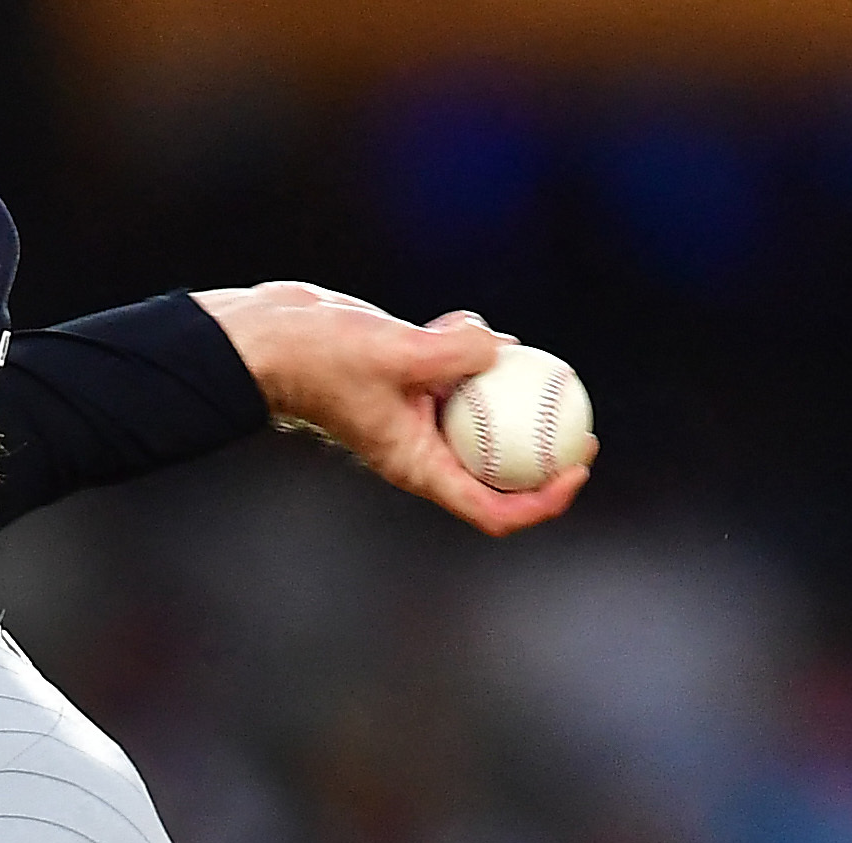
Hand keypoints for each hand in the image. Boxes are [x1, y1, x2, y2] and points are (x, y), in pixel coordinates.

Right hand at [196, 285, 593, 536]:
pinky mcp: (408, 378)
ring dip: (507, 390)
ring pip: (480, 414)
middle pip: (498, 469)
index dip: (543, 501)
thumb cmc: (317, 358)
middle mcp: (422, 448)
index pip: (493, 508)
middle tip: (583, 424)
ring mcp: (416, 414)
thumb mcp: (393, 352)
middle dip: (543, 454)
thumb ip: (453, 352)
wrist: (268, 338)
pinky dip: (472, 350)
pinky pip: (456, 371)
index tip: (575, 470)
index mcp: (419, 467)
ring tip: (535, 363)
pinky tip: (475, 325)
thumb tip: (501, 346)